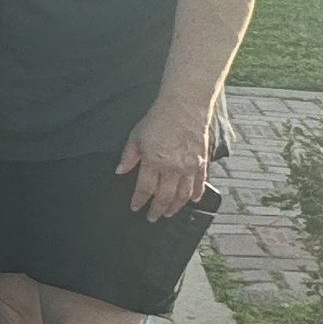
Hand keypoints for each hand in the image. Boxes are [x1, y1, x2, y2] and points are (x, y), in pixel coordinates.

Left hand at [119, 105, 211, 221]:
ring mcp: (190, 167)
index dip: (139, 201)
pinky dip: (196, 194)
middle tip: (152, 217)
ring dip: (175, 207)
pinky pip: (199, 184)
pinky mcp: (202, 162)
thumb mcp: (136, 136)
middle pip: (164, 197)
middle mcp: (173, 168)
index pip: (145, 189)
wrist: (185, 106)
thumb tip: (120, 172)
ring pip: (182, 195)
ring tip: (169, 213)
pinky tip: (192, 200)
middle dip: (157, 210)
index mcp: (154, 161)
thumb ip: (129, 156)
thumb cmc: (159, 119)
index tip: (135, 207)